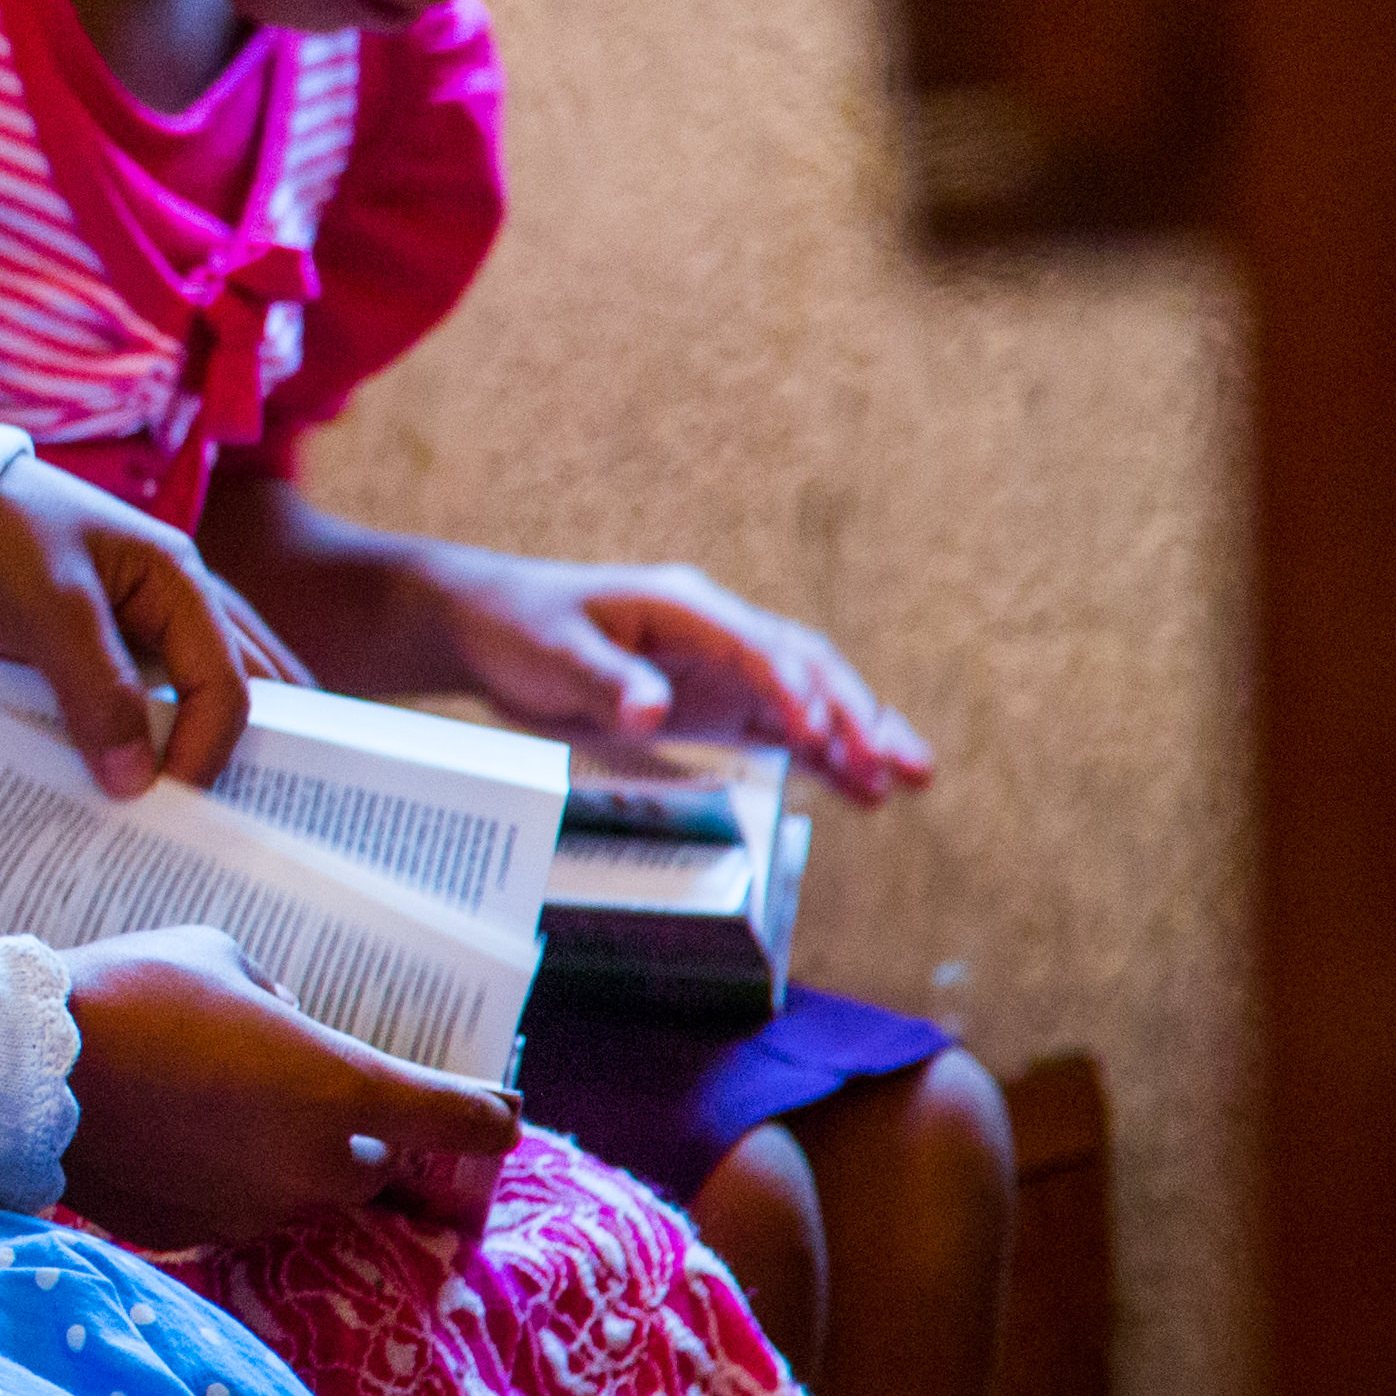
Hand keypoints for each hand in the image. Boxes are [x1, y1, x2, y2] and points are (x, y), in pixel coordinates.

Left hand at [0, 462, 309, 802]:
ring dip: (189, 758)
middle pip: (235, 692)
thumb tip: (137, 783)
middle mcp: (173, 614)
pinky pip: (135, 715)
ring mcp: (137, 641)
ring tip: (187, 823)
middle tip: (231, 825)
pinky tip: (126, 797)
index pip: (225, 681)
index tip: (170, 801)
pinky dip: (138, 753)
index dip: (207, 746)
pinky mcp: (98, 666)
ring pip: (191, 708)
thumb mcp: (51, 610)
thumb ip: (98, 690)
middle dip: (240, 754)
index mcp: (180, 584)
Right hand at [47, 930, 519, 1249]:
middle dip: (358, 1135)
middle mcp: (312, 1166)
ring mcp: (251, 1210)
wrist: (19, 1068)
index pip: (461, 1122)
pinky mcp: (193, 1233)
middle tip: (312, 1092)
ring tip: (219, 1104)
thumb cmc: (132, 991)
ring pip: (300, 1190)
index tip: (500, 1111)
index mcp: (340, 1089)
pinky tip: (172, 1134)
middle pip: (374, 1168)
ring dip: (284, 1157)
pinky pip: (233, 1206)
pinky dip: (222, 1178)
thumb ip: (278, 1005)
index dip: (490, 1116)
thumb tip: (282, 1035)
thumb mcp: (223, 959)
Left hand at [418, 549, 935, 802]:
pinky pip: (780, 727)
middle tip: (904, 765)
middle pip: (806, 668)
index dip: (792, 691)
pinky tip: (859, 789)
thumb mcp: (550, 651)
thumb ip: (604, 681)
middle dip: (857, 714)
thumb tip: (652, 714)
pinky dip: (821, 755)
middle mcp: (718, 632)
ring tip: (909, 782)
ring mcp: (722, 668)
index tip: (816, 735)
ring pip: (808, 700)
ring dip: (857, 737)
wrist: (486, 626)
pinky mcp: (714, 702)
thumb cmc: (517, 626)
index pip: (760, 648)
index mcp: (686, 606)